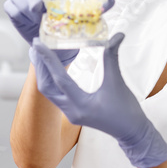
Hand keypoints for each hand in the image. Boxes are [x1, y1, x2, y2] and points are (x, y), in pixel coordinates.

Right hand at [4, 0, 113, 65]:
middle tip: (38, 9)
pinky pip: (10, 8)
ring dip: (24, 8)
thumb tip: (110, 1)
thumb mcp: (84, 18)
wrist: (55, 44)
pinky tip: (28, 24)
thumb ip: (97, 9)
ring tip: (36, 20)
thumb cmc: (69, 25)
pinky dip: (17, 16)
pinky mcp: (14, 10)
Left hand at [29, 32, 166, 167]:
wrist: (131, 132)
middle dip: (40, 66)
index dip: (48, 60)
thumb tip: (118, 35)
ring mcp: (70, 113)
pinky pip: (55, 95)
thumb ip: (112, 58)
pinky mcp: (72, 113)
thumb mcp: (117, 82)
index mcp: (82, 105)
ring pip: (49, 92)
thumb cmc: (126, 110)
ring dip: (44, 73)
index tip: (38, 44)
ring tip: (40, 54)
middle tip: (35, 46)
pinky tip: (51, 68)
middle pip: (46, 87)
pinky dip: (51, 80)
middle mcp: (71, 111)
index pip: (59, 79)